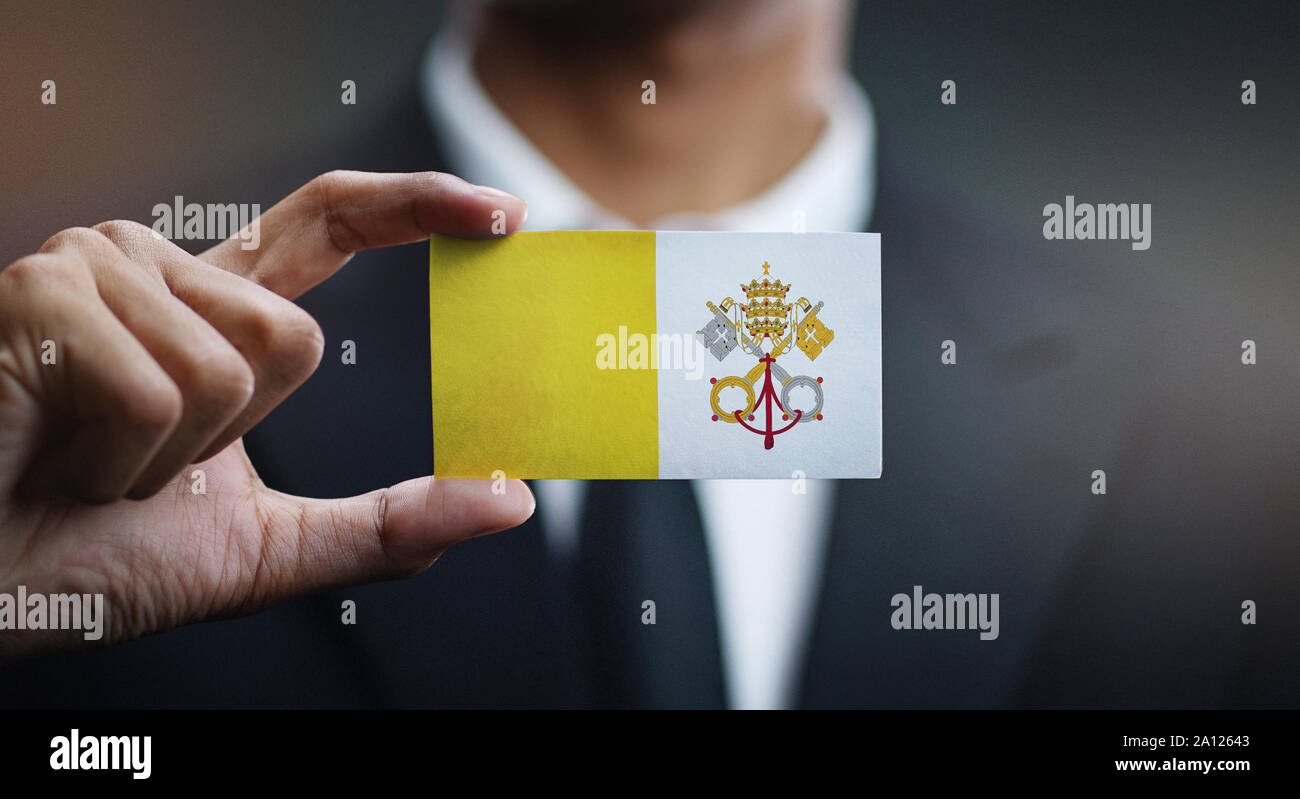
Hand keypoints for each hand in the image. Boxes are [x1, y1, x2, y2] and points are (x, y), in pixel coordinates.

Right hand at [0, 171, 533, 658]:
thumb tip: (510, 501)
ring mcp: (94, 269)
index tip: (502, 214)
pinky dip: (121, 463)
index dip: (416, 206)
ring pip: (234, 365)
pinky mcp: (42, 294)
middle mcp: (155, 267)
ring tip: (89, 463)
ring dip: (170, 458)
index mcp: (209, 309)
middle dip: (232, 439)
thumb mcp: (267, 549)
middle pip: (296, 336)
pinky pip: (161, 390)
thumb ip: (386, 525)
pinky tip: (54, 457)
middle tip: (139, 467)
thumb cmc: (90, 557)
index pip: (329, 223)